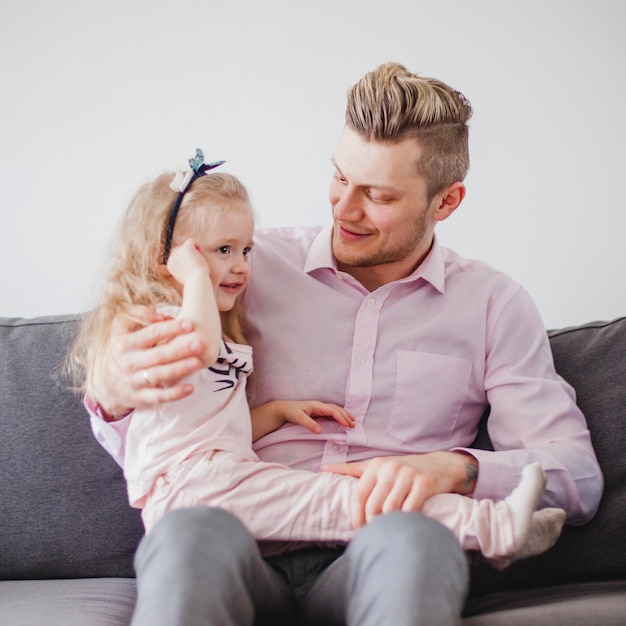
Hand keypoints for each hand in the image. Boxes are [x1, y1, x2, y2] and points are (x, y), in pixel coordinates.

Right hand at [91, 305, 205, 416]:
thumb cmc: (121, 349)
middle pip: (157, 355)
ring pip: (158, 375)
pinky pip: (158, 397)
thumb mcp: (120, 328)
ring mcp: (134, 381)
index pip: (152, 334)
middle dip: (179, 349)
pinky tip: (190, 388)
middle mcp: (129, 363)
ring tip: (197, 363)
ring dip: (178, 369)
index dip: (171, 329)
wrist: (104, 383)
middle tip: (199, 344)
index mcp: (125, 344)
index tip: (190, 324)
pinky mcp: (139, 398)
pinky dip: (174, 394)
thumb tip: (161, 316)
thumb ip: (138, 315)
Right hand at [166, 239, 208, 285]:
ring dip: (195, 251)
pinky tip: (200, 256)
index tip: (192, 268)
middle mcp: (171, 258)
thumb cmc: (195, 281)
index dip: (187, 259)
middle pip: (180, 249)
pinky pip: (192, 241)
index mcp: (170, 265)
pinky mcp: (185, 248)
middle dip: (190, 254)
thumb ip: (184, 268)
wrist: (197, 281)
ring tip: (198, 261)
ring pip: (187, 245)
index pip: (177, 256)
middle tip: (196, 264)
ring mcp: (178, 252)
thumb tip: (187, 260)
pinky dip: (198, 246)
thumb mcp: (186, 276)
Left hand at [250, 400, 353, 440]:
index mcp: (317, 405)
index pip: (332, 411)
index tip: (347, 425)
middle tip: (353, 425)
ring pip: (335, 410)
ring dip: (344, 415)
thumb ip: (309, 424)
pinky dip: (339, 415)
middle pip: (336, 409)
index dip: (341, 417)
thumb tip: (320, 431)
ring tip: (352, 421)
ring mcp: (319, 408)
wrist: (284, 408)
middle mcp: (320, 405)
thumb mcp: (298, 418)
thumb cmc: (291, 412)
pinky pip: (332, 412)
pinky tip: (342, 419)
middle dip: (345, 416)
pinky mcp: (318, 411)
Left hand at [323, 451, 477, 527]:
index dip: (356, 515)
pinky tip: (405, 525)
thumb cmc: (403, 468)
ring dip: (388, 524)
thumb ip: (351, 469)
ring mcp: (408, 476)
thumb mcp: (377, 466)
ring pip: (390, 510)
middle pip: (373, 505)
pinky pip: (409, 510)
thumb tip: (323, 469)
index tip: (357, 528)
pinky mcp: (424, 484)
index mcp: (376, 465)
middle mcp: (390, 468)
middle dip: (371, 523)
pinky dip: (405, 521)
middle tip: (374, 533)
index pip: (358, 494)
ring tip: (388, 531)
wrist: (439, 465)